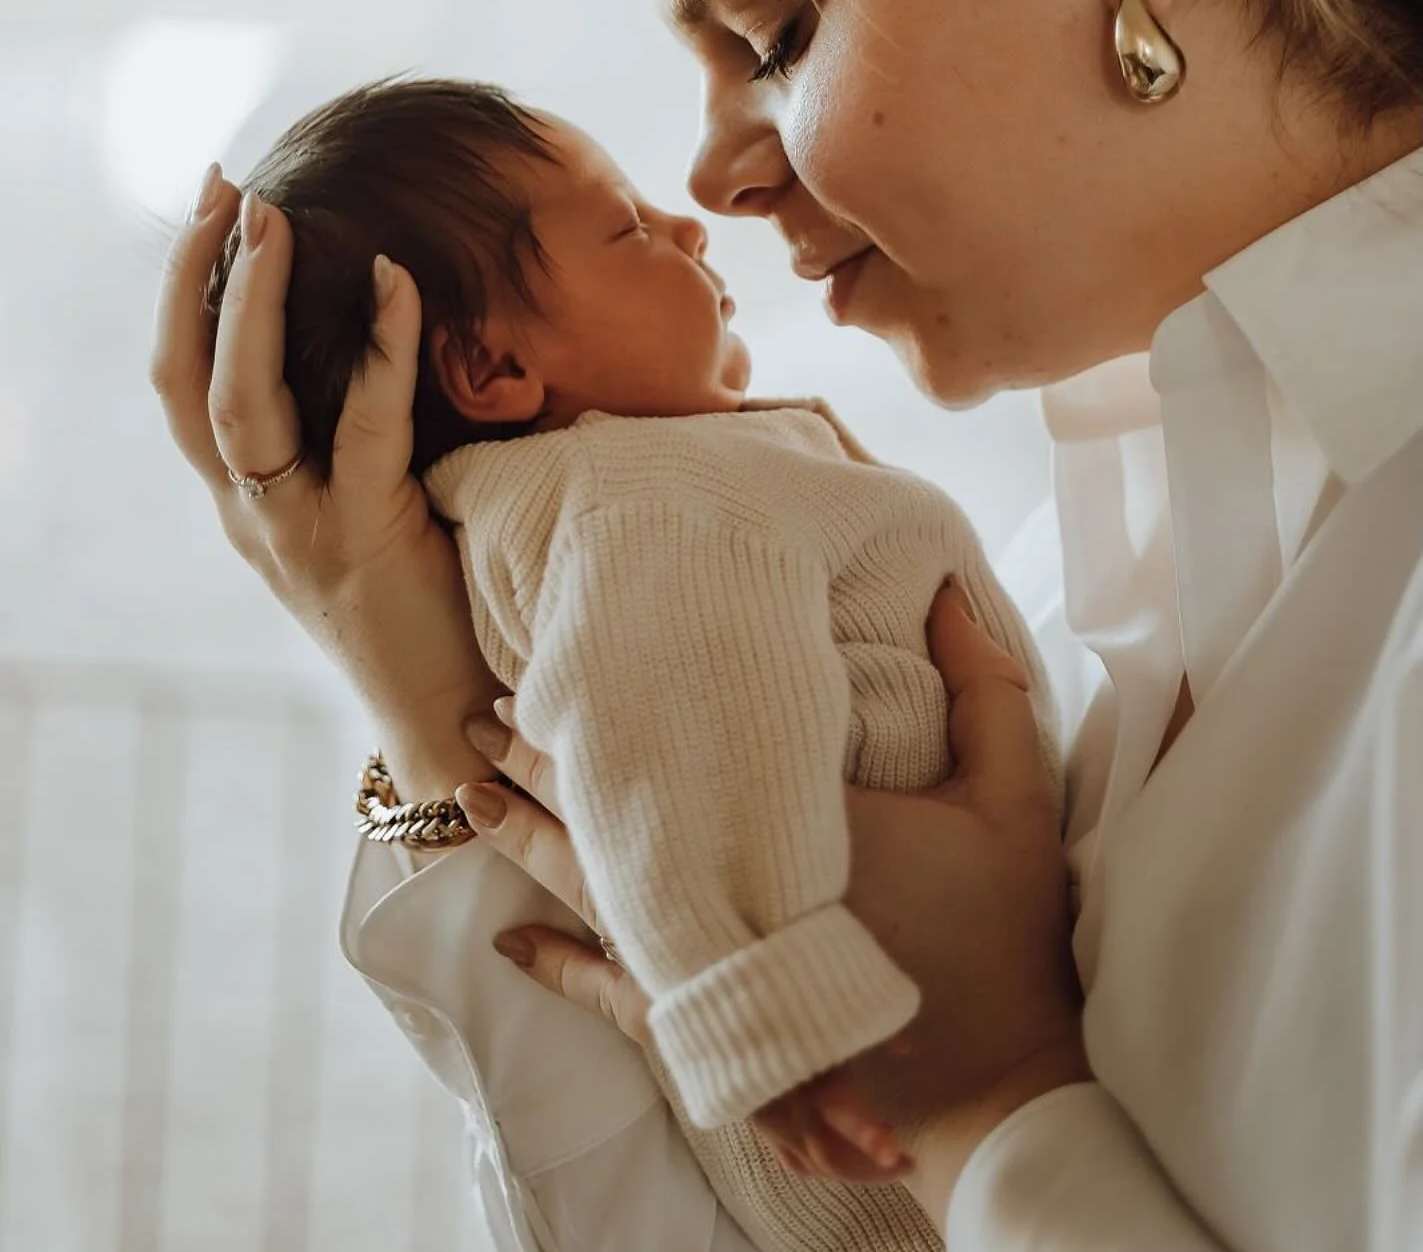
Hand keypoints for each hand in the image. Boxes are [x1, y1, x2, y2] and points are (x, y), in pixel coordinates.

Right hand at [151, 167, 501, 797]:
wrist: (456, 721)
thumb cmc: (428, 605)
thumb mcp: (365, 514)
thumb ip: (348, 444)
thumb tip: (378, 344)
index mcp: (248, 503)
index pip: (184, 386)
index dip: (185, 299)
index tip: (210, 211)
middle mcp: (252, 514)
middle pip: (187, 383)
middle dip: (196, 279)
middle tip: (221, 188)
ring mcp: (299, 530)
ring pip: (241, 403)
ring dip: (250, 302)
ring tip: (271, 217)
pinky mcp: (364, 538)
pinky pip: (364, 426)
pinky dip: (382, 346)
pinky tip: (396, 279)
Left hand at [457, 585, 1088, 1215]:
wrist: (993, 1090)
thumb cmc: (1002, 941)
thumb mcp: (1013, 805)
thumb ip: (990, 697)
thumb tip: (954, 595)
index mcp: (797, 827)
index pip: (682, 755)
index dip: (607, 710)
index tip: (550, 662)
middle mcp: (735, 896)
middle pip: (616, 818)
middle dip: (541, 767)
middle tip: (475, 720)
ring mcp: (715, 969)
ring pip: (597, 896)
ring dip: (531, 844)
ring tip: (471, 798)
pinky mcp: (713, 1027)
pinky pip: (613, 994)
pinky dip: (559, 967)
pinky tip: (513, 944)